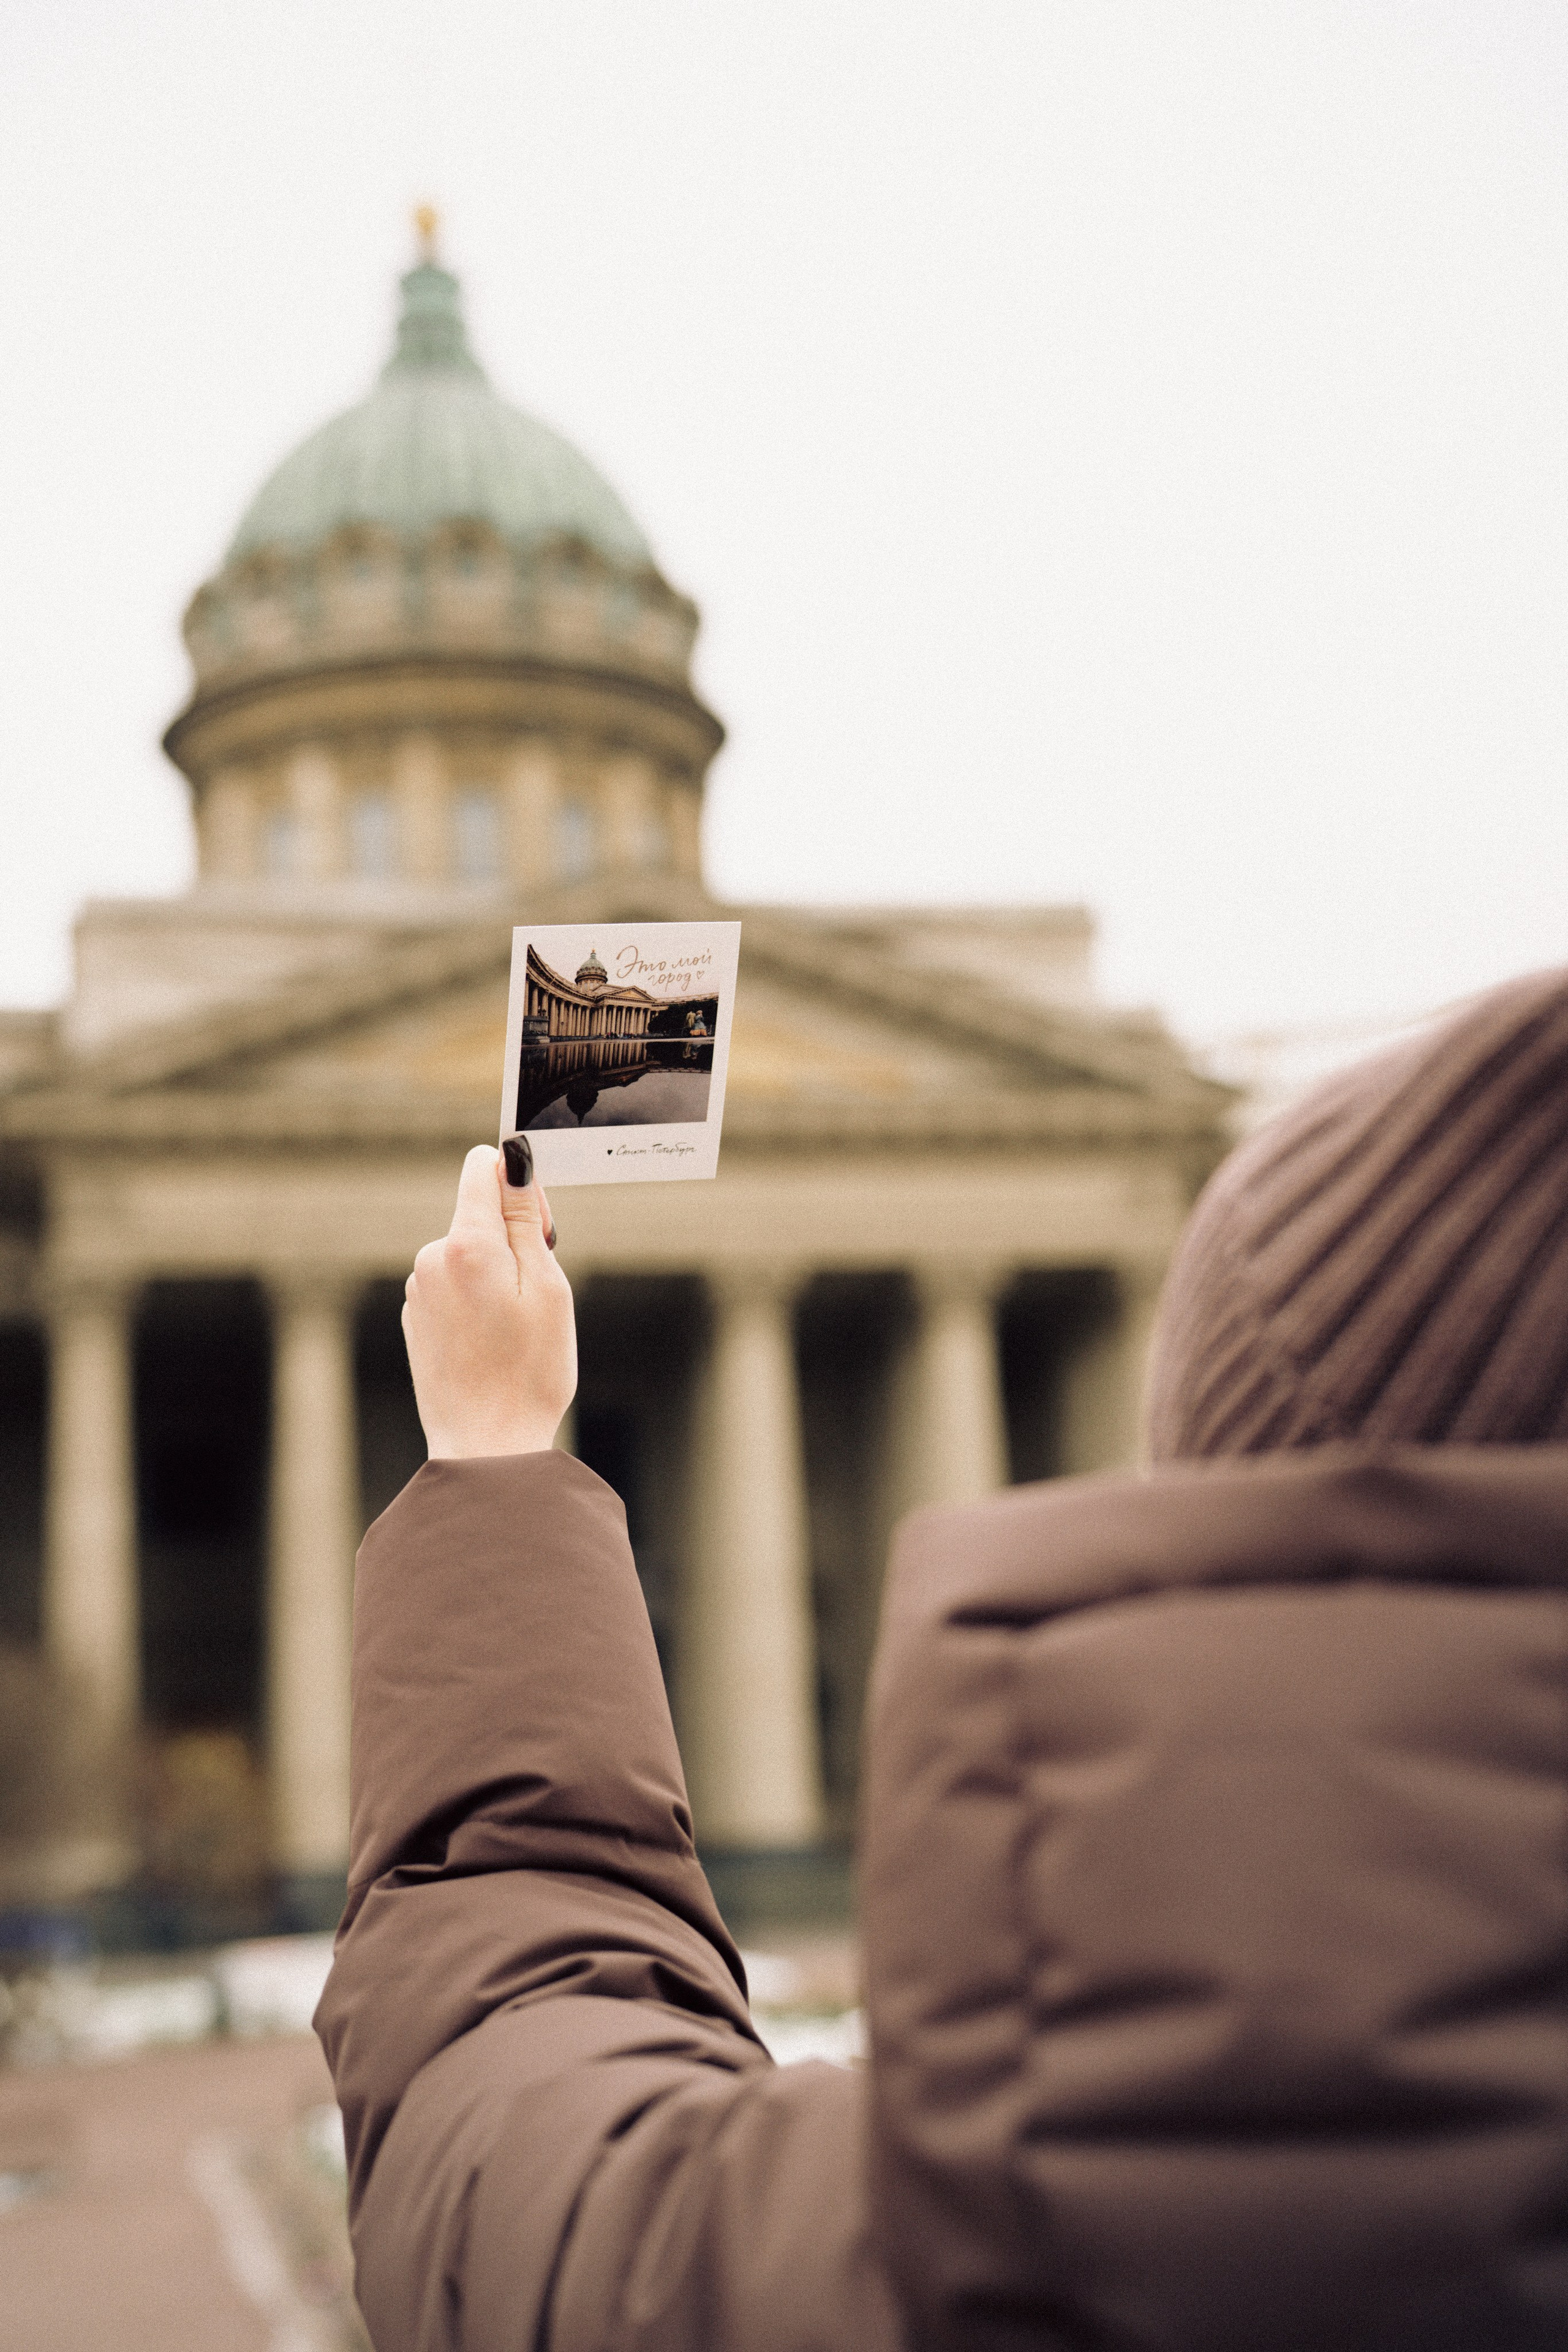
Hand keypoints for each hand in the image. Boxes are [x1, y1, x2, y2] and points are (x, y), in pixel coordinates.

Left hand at [402, 1145, 576, 1458]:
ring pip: (467, 1251)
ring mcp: (418, 1289)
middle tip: (537, 1293)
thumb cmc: (529, 1371)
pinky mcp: (415, 1316)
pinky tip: (491, 1341)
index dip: (519, 1183)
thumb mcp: (547, 1286)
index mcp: (466, 1244)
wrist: (486, 1443)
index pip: (483, 1166)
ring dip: (495, 1272)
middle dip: (513, 1236)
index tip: (540, 1225)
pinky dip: (476, 1299)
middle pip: (478, 1212)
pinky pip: (452, 1284)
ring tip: (514, 1327)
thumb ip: (525, 1218)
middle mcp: (431, 1258)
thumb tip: (514, 1160)